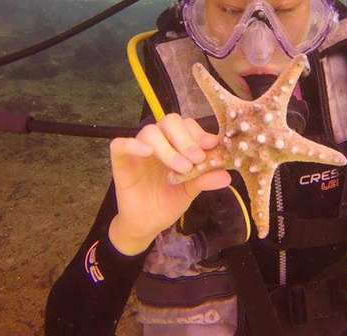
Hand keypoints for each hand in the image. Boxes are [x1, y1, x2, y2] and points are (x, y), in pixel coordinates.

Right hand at [107, 113, 230, 255]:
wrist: (147, 223)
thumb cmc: (168, 201)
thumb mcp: (190, 190)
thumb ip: (205, 179)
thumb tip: (227, 176)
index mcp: (176, 144)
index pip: (187, 125)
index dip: (199, 133)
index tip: (212, 146)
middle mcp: (158, 142)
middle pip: (169, 122)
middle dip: (186, 138)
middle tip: (197, 159)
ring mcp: (138, 150)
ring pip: (150, 132)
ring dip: (168, 148)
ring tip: (182, 168)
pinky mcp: (120, 161)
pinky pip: (120, 144)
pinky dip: (133, 144)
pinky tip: (147, 153)